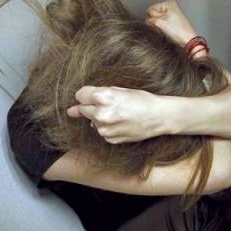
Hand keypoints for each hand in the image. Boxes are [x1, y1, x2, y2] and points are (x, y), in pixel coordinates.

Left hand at [67, 86, 181, 143]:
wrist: (159, 117)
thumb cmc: (142, 100)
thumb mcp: (119, 91)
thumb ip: (94, 98)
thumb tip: (71, 111)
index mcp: (103, 97)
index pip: (80, 95)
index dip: (89, 96)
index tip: (98, 97)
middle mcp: (101, 114)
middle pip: (84, 110)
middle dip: (93, 107)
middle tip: (111, 106)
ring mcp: (105, 129)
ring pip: (92, 122)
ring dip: (101, 118)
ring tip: (120, 115)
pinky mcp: (110, 139)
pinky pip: (102, 132)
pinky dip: (109, 128)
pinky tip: (122, 123)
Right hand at [145, 0, 197, 46]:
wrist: (188, 41)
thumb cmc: (179, 32)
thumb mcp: (159, 23)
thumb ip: (149, 19)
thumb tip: (146, 20)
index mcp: (168, 3)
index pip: (150, 10)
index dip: (152, 18)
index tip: (159, 24)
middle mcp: (170, 7)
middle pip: (153, 15)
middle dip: (155, 23)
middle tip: (163, 28)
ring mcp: (171, 15)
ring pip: (156, 21)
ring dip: (158, 27)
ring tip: (166, 30)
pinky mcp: (172, 22)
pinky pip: (161, 24)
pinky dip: (161, 29)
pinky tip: (167, 32)